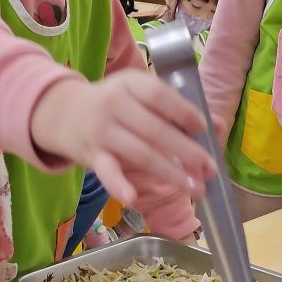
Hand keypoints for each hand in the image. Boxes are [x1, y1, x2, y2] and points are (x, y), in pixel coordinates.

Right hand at [31, 71, 214, 206]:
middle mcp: (114, 104)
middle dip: (186, 151)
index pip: (158, 96)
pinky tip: (132, 197)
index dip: (182, 112)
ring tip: (194, 188)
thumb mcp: (140, 95)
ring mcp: (102, 131)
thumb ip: (176, 109)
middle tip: (210, 169)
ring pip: (139, 153)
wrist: (63, 112)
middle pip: (154, 129)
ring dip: (169, 173)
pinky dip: (118, 184)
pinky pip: (106, 171)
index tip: (203, 128)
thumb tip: (219, 125)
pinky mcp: (91, 155)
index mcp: (130, 84)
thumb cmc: (114, 104)